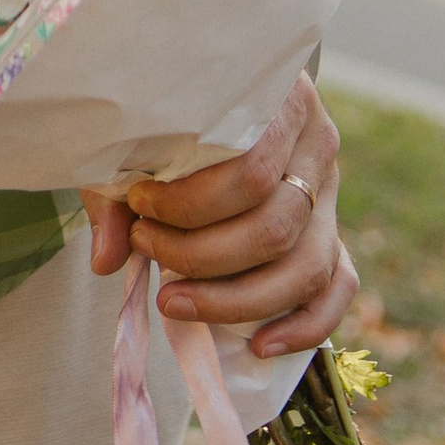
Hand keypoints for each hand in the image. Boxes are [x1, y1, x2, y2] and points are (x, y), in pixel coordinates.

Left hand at [83, 72, 356, 359]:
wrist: (201, 100)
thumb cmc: (165, 118)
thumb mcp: (135, 137)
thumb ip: (119, 194)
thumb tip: (108, 261)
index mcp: (280, 101)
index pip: (251, 171)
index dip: (189, 203)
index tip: (138, 205)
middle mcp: (316, 146)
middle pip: (275, 225)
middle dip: (200, 254)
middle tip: (146, 247)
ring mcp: (330, 194)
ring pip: (306, 266)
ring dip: (235, 298)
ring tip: (171, 300)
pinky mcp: (333, 234)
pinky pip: (336, 288)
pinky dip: (303, 326)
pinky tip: (258, 344)